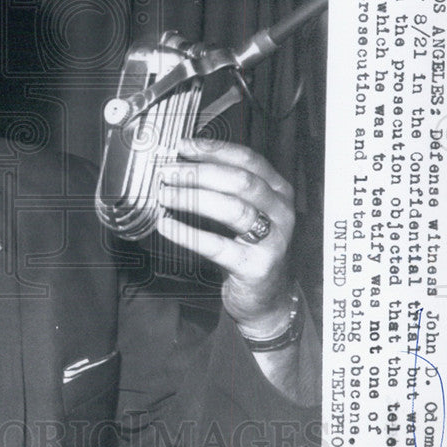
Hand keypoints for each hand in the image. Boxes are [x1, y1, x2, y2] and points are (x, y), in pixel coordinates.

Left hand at [155, 138, 294, 334]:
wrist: (267, 299)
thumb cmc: (248, 249)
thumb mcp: (243, 213)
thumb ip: (221, 190)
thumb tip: (180, 165)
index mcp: (278, 190)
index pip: (247, 159)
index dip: (213, 150)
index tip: (183, 146)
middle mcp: (281, 211)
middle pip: (240, 181)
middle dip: (199, 173)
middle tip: (167, 172)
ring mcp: (274, 239)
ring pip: (233, 209)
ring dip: (193, 198)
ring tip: (164, 195)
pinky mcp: (257, 266)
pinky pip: (218, 245)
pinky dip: (188, 234)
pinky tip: (166, 226)